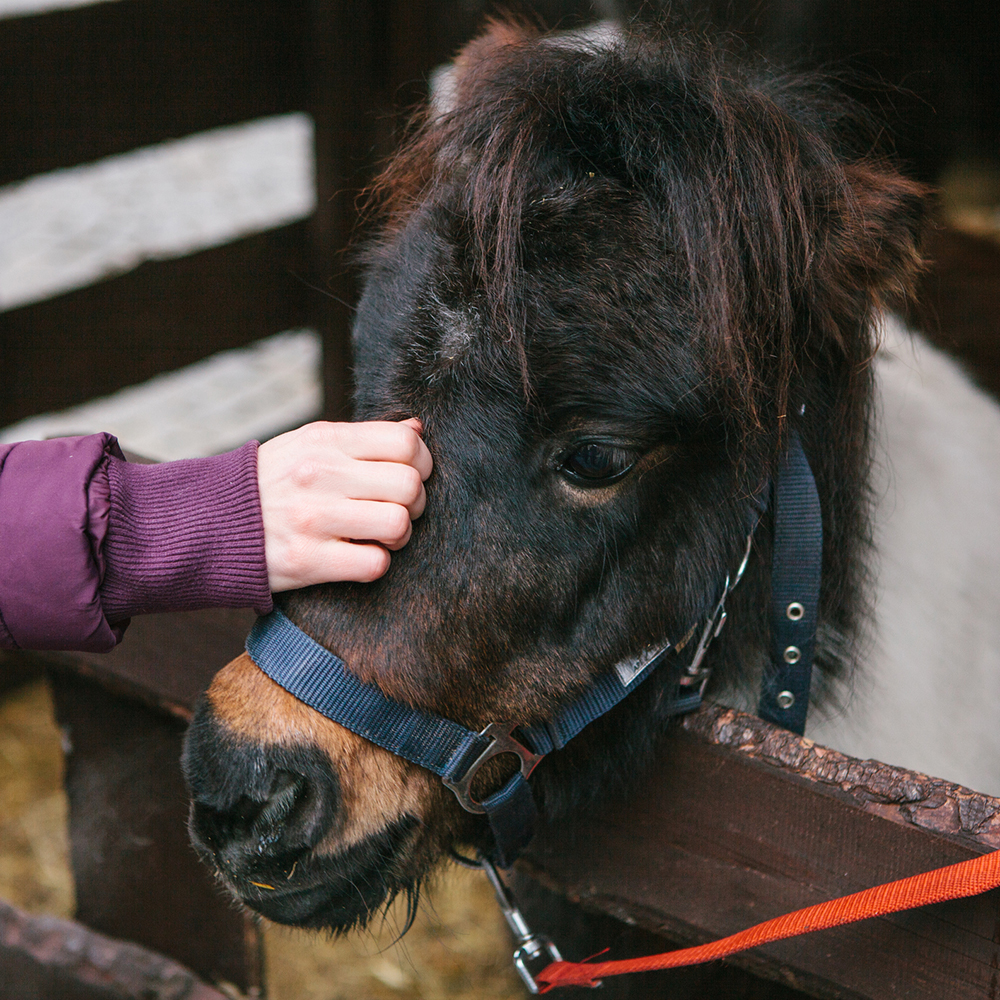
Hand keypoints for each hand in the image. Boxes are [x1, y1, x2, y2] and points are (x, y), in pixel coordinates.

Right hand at [257, 419, 432, 590]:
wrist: (206, 522)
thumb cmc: (270, 482)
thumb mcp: (309, 444)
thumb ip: (362, 438)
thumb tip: (417, 430)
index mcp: (324, 441)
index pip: (404, 444)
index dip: (421, 463)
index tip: (411, 475)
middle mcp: (319, 475)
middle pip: (409, 486)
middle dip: (415, 502)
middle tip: (397, 509)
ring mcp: (313, 518)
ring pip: (398, 524)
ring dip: (398, 535)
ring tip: (379, 534)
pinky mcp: (308, 560)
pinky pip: (375, 564)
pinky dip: (375, 564)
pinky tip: (357, 555)